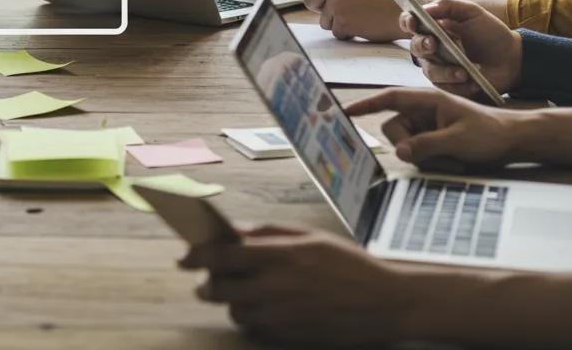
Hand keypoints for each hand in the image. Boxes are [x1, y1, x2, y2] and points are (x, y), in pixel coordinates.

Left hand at [180, 226, 409, 344]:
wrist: (388, 303)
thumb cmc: (349, 264)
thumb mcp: (309, 236)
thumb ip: (267, 234)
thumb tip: (233, 232)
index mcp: (280, 255)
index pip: (221, 256)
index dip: (196, 255)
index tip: (184, 256)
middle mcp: (276, 287)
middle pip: (219, 290)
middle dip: (206, 284)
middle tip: (205, 279)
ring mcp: (282, 317)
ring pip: (234, 313)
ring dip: (231, 302)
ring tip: (241, 292)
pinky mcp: (290, 339)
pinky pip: (255, 331)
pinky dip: (251, 320)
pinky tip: (264, 309)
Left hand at [288, 0, 402, 41]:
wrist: (404, 10)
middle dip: (322, 6)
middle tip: (345, 6)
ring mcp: (337, 1)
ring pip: (322, 17)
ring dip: (336, 20)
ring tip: (357, 13)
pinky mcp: (342, 20)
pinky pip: (334, 30)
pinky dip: (346, 31)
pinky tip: (362, 23)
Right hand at [347, 87, 520, 167]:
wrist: (515, 140)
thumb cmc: (491, 134)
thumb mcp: (459, 141)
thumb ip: (426, 145)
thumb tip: (399, 152)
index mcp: (426, 99)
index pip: (389, 98)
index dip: (365, 104)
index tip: (344, 110)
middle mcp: (422, 111)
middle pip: (394, 128)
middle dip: (411, 146)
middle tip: (438, 156)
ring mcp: (427, 125)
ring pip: (405, 144)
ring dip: (426, 157)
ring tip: (453, 159)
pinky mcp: (432, 139)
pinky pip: (418, 153)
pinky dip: (433, 161)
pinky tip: (454, 162)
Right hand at [400, 0, 522, 96]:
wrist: (512, 59)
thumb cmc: (490, 33)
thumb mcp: (472, 12)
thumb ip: (448, 6)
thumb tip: (425, 8)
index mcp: (432, 26)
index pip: (409, 22)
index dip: (407, 21)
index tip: (413, 22)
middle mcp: (431, 47)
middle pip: (415, 47)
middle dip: (423, 45)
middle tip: (434, 44)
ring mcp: (438, 67)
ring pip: (429, 70)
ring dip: (445, 71)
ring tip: (464, 72)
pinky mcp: (449, 86)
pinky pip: (445, 88)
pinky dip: (458, 85)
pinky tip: (472, 82)